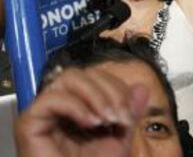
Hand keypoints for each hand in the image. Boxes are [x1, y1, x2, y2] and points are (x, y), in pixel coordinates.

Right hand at [15, 68, 148, 156]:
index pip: (98, 77)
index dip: (118, 88)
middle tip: (121, 117)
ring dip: (96, 95)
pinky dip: (76, 106)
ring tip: (107, 119)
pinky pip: (52, 98)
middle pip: (85, 73)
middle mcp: (61, 105)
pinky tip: (91, 123)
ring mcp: (45, 112)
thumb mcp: (119, 139)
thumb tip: (142, 87)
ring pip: (70, 77)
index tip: (130, 113)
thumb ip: (130, 112)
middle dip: (111, 91)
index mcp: (80, 105)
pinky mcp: (29, 122)